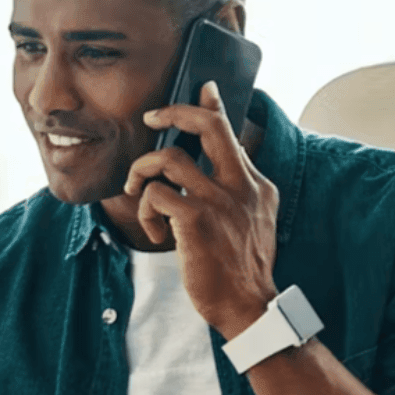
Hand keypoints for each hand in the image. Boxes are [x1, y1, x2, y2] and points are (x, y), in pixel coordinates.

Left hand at [125, 80, 279, 338]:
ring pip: (168, 159)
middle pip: (208, 127)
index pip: (232, 133)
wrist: (247, 306)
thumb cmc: (240, 267)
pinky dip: (145, 210)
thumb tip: (220, 168)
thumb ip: (239, 192)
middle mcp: (242, 186)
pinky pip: (155, 194)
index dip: (212, 107)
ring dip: (141, 173)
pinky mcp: (196, 219)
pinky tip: (154, 232)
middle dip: (173, 113)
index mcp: (257, 184)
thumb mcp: (253, 221)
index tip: (202, 88)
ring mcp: (220, 201)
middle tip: (149, 118)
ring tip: (137, 193)